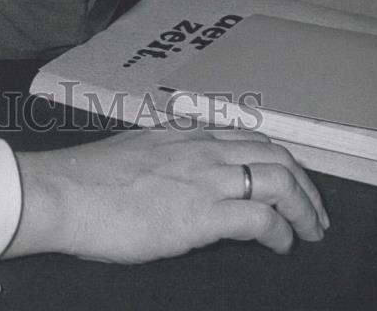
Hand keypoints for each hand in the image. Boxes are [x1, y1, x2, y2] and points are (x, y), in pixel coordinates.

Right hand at [6, 127, 327, 263]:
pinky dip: (281, 231)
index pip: (247, 138)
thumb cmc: (88, 180)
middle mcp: (200, 148)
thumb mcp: (134, 155)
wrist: (65, 191)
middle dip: (302, 184)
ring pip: (278, 179)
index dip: (276, 160)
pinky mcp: (202, 213)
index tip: (285, 181)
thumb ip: (164, 160)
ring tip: (309, 229)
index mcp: (182, 134)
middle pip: (274, 155)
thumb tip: (178, 180)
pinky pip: (261, 218)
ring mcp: (204, 177)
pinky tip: (281, 244)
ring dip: (303, 206)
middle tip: (311, 210)